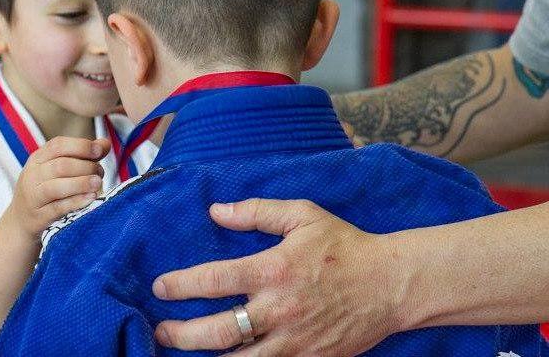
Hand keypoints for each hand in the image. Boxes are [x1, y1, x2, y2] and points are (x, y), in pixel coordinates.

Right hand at [7, 137, 108, 237]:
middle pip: (60, 165)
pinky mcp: (39, 215)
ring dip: (81, 183)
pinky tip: (91, 198)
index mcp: (38, 158)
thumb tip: (105, 143)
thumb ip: (83, 155)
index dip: (81, 146)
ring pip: (57, 186)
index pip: (58, 145)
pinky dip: (77, 202)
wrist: (21, 219)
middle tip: (100, 173)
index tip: (99, 151)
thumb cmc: (46, 189)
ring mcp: (34, 196)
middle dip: (85, 166)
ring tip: (98, 183)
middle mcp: (33, 175)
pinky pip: (59, 207)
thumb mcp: (58, 169)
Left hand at [152, 199, 401, 356]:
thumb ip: (256, 211)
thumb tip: (216, 210)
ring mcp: (295, 340)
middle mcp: (279, 309)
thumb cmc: (344, 246)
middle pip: (219, 331)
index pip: (214, 281)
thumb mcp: (302, 216)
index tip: (160, 288)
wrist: (392, 285)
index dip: (181, 286)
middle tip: (161, 332)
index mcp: (273, 270)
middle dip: (182, 334)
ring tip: (184, 355)